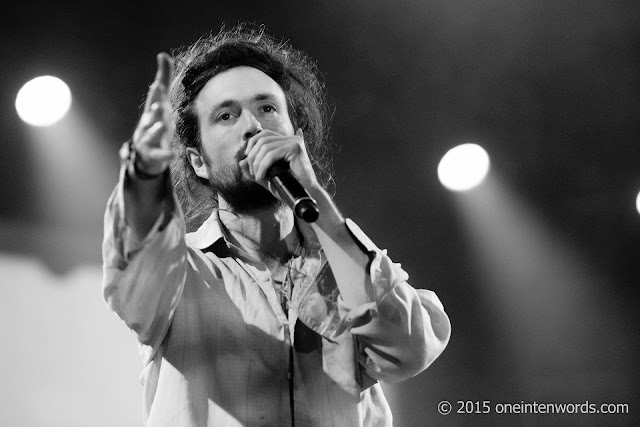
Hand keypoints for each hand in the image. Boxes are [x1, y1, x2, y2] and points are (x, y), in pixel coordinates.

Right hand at [131, 53, 174, 175]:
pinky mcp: (152, 154)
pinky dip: (164, 154)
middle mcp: (148, 123)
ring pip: (152, 134)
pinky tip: (172, 154)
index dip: (156, 94)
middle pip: (151, 116)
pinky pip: (158, 154)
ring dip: (156, 130)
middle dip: (155, 110)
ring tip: (163, 126)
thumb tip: (163, 54)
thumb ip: (164, 78)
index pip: (154, 100)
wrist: (147, 153)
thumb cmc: (156, 122)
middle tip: (159, 105)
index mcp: (152, 110)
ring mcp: (148, 139)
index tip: (158, 85)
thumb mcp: (162, 101)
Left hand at [240, 129, 319, 193]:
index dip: (252, 143)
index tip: (248, 158)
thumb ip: (254, 170)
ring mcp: (295, 142)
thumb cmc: (288, 188)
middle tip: (253, 172)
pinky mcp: (296, 148)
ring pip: (266, 147)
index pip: (265, 134)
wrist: (304, 196)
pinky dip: (263, 166)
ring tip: (257, 176)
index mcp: (287, 142)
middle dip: (253, 156)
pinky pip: (272, 155)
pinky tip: (261, 176)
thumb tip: (240, 161)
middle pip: (263, 139)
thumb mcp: (267, 177)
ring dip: (257, 163)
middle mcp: (292, 139)